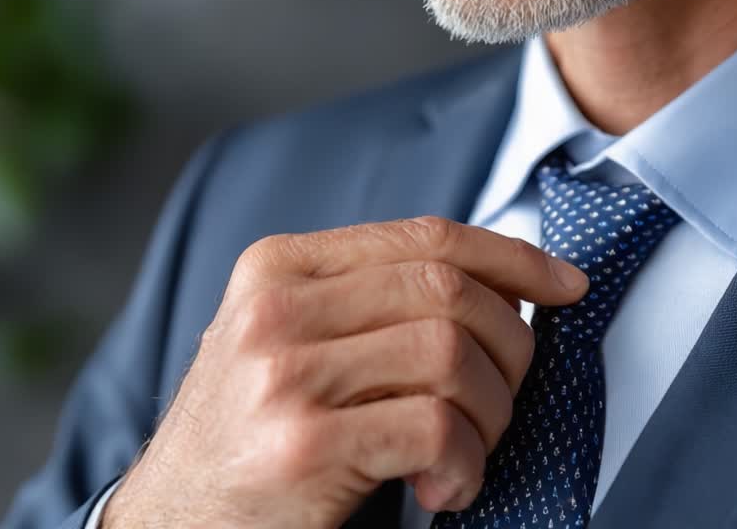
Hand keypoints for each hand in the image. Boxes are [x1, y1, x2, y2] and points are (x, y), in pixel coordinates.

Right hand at [102, 217, 587, 528]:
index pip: (426, 237)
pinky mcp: (300, 446)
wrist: (168, 526)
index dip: (513, 257)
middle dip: (511, 346)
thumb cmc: (251, 436)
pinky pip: (435, 428)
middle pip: (449, 291)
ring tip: (469, 452)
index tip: (567, 285)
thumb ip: (374, 304)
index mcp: (279, 267)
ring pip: (451, 355)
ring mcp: (281, 376)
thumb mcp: (293, 343)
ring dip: (491, 413)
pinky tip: (448, 488)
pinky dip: (466, 462)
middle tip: (506, 400)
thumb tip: (507, 286)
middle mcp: (275, 309)